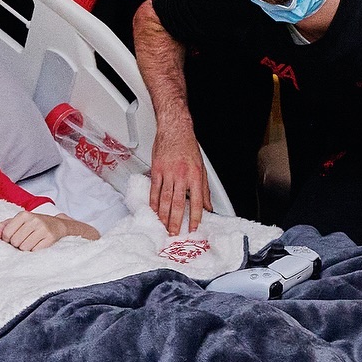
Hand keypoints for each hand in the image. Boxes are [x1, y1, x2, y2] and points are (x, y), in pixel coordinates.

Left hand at [0, 210, 68, 251]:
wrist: (57, 224)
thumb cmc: (34, 223)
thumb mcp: (18, 221)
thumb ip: (4, 226)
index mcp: (23, 214)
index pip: (6, 234)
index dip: (7, 239)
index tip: (13, 236)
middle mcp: (33, 220)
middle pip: (15, 242)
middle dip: (17, 244)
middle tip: (23, 239)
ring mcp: (43, 228)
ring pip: (24, 247)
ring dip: (25, 248)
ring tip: (30, 241)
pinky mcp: (50, 237)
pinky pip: (35, 250)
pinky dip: (34, 250)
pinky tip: (37, 244)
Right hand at [148, 113, 208, 234]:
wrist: (175, 129)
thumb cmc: (188, 147)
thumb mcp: (202, 168)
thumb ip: (204, 189)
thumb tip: (208, 206)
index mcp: (195, 176)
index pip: (196, 202)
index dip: (195, 217)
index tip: (193, 227)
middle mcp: (182, 175)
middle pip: (178, 203)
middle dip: (176, 221)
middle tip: (174, 233)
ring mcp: (168, 173)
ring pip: (165, 199)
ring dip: (163, 215)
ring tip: (163, 226)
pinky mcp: (157, 169)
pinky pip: (154, 189)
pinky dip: (154, 202)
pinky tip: (154, 210)